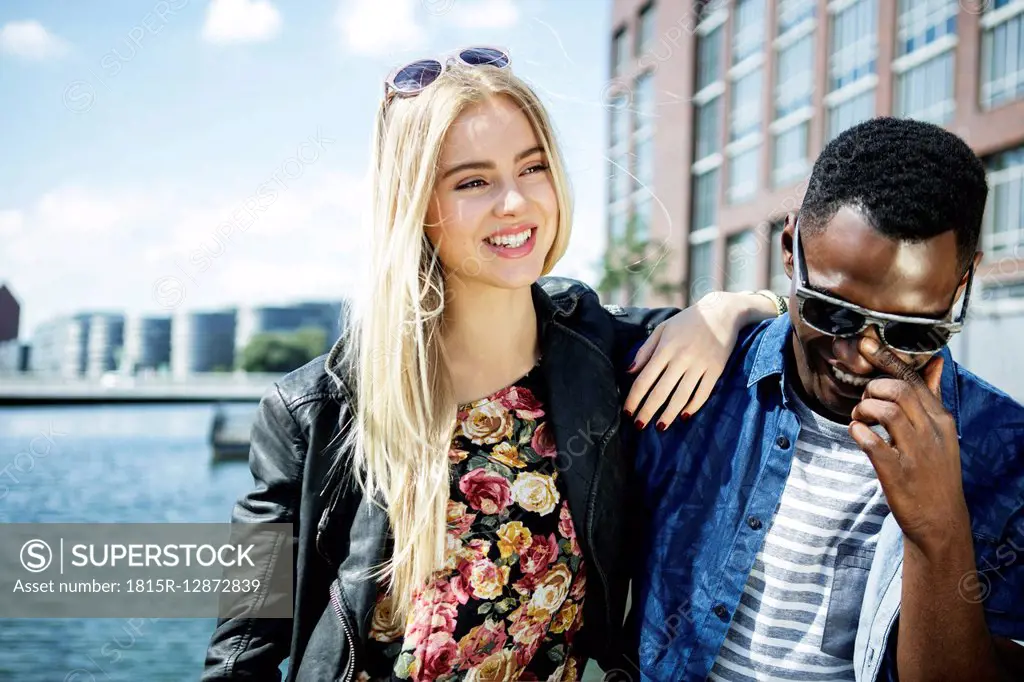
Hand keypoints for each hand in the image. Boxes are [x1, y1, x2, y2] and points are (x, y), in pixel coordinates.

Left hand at [623, 292, 752, 428]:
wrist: (722, 312)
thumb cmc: (687, 321)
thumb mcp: (662, 329)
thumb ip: (645, 351)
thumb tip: (629, 372)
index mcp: (665, 348)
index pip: (644, 379)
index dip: (634, 398)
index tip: (627, 411)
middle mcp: (682, 358)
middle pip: (661, 392)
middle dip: (647, 411)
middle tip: (638, 426)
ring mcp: (700, 365)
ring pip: (681, 397)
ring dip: (669, 414)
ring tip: (659, 427)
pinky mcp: (716, 370)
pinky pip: (703, 393)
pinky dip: (693, 407)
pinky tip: (683, 416)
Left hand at [849, 337, 969, 555]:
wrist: (941, 521)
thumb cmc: (935, 472)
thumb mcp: (941, 432)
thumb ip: (933, 396)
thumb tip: (935, 362)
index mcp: (940, 420)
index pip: (914, 380)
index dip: (887, 359)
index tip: (866, 344)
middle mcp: (930, 433)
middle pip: (899, 391)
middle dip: (873, 388)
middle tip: (865, 401)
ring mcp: (915, 453)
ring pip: (886, 411)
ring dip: (864, 410)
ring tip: (860, 420)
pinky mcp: (897, 473)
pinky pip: (872, 443)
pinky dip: (858, 433)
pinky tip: (857, 435)